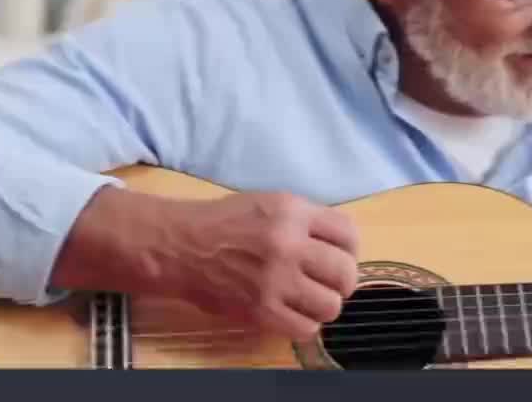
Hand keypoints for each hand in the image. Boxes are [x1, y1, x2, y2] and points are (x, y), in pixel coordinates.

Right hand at [169, 191, 359, 341]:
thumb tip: (340, 246)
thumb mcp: (269, 204)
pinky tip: (292, 312)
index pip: (349, 233)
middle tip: (328, 282)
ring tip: (309, 299)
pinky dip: (303, 323)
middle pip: (345, 273)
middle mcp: (288, 244)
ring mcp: (275, 280)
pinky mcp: (261, 310)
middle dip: (342, 281)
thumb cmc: (225, 223)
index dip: (350, 249)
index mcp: (292, 211)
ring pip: (330, 305)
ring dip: (324, 304)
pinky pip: (304, 328)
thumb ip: (306, 221)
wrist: (180, 246)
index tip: (340, 256)